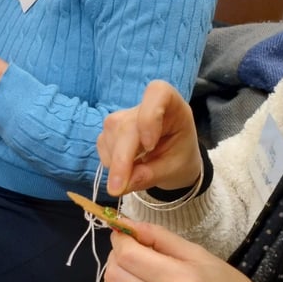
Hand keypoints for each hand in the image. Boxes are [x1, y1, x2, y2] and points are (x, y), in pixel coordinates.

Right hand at [97, 80, 202, 195]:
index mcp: (173, 107)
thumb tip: (121, 186)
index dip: (149, 116)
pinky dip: (110, 162)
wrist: (173, 158)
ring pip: (111, 136)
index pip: (158, 93)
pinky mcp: (111, 129)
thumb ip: (149, 175)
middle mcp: (146, 106)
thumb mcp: (172, 169)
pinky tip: (125, 168)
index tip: (149, 145)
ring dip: (116, 162)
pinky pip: (103, 145)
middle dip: (121, 158)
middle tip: (117, 188)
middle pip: (126, 125)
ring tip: (135, 174)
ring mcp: (125, 116)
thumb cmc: (179, 157)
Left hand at [103, 221, 282, 281]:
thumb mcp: (201, 255)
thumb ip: (162, 238)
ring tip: (131, 273)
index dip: (120, 239)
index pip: (128, 255)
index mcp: (180, 279)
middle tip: (130, 252)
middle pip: (115, 274)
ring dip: (113, 279)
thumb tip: (129, 225)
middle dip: (116, 256)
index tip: (124, 233)